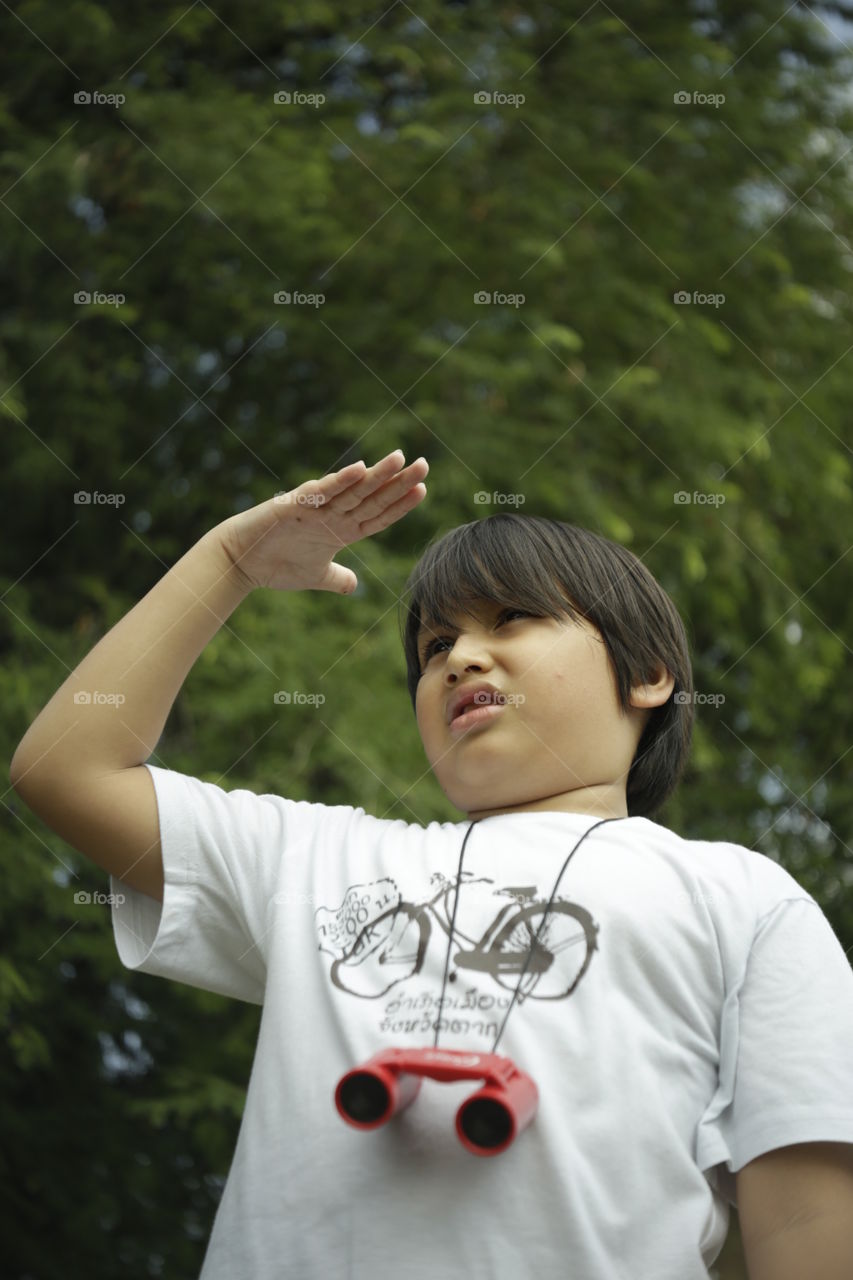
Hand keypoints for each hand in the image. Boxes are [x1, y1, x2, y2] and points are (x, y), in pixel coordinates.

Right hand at [214, 450, 428, 592]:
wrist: (240, 562)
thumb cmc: (276, 564)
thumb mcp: (315, 576)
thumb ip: (336, 578)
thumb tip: (353, 586)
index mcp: (341, 530)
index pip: (377, 515)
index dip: (400, 504)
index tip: (423, 489)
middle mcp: (332, 515)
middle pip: (371, 498)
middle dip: (397, 483)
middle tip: (424, 464)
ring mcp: (314, 508)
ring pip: (351, 490)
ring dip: (375, 476)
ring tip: (398, 459)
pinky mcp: (292, 505)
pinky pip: (319, 492)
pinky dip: (338, 482)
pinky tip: (358, 469)